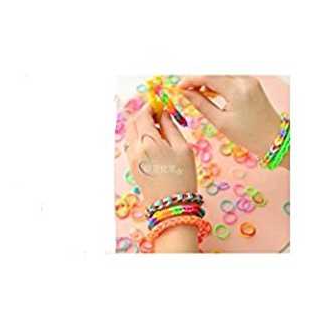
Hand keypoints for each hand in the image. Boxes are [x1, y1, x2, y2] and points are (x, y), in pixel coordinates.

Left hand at [125, 105, 198, 252]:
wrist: (172, 206)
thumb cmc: (183, 178)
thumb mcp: (183, 148)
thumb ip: (170, 127)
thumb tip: (163, 113)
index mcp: (147, 142)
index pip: (142, 115)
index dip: (151, 106)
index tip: (161, 105)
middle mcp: (134, 149)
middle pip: (132, 122)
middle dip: (143, 115)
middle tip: (159, 115)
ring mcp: (131, 159)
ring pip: (130, 134)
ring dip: (140, 126)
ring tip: (159, 130)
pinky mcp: (132, 167)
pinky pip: (131, 145)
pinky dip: (139, 138)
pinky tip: (154, 143)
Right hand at [179, 76, 281, 157]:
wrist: (274, 138)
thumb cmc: (248, 135)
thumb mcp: (220, 122)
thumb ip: (201, 104)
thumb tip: (186, 94)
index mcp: (237, 90)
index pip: (208, 76)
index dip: (190, 80)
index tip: (179, 88)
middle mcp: (244, 80)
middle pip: (214, 72)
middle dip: (197, 79)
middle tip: (185, 91)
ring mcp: (249, 80)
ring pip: (221, 74)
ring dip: (207, 81)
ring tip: (195, 94)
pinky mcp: (251, 83)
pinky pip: (230, 78)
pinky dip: (218, 83)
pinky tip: (209, 93)